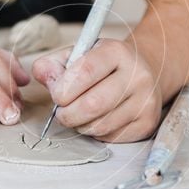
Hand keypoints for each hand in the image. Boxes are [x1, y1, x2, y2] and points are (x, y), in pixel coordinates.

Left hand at [32, 39, 161, 141]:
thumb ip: (54, 64)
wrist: (143, 73)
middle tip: (62, 112)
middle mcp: (137, 75)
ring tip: (79, 115)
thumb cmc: (103, 66)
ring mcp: (145, 101)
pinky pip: (111, 137)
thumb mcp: (79, 55)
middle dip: (68, 114)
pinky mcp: (147, 123)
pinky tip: (97, 120)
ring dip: (80, 125)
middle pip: (93, 105)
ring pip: (100, 125)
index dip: (64, 89)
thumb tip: (41, 74)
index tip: (56, 96)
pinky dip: (96, 133)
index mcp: (117, 52)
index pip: (85, 72)